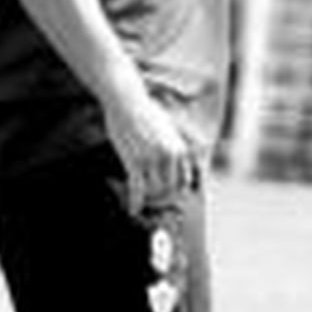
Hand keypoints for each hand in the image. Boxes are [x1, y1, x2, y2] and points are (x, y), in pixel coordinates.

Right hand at [103, 88, 198, 212]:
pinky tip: (132, 210)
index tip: (169, 199)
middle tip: (152, 205)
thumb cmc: (145, 113)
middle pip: (170, 190)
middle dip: (161, 200)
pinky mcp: (134, 161)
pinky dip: (135, 202)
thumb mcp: (169, 128)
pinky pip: (137, 189)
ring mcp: (152, 159)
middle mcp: (169, 156)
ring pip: (154, 192)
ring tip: (141, 204)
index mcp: (180, 149)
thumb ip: (176, 145)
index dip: (177, 193)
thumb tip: (183, 156)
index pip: (185, 182)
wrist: (126, 101)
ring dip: (147, 201)